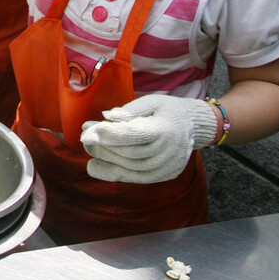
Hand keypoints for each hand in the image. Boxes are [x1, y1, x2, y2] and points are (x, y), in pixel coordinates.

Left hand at [80, 94, 218, 183]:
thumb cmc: (168, 110)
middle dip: (104, 145)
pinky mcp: (165, 175)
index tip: (88, 132)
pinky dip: (114, 174)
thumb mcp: (152, 101)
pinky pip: (136, 178)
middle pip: (130, 152)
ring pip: (131, 167)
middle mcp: (169, 151)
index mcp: (166, 128)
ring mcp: (168, 166)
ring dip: (106, 159)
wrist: (193, 126)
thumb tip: (107, 117)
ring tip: (89, 148)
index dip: (110, 134)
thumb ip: (129, 110)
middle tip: (85, 136)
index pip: (135, 134)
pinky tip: (94, 167)